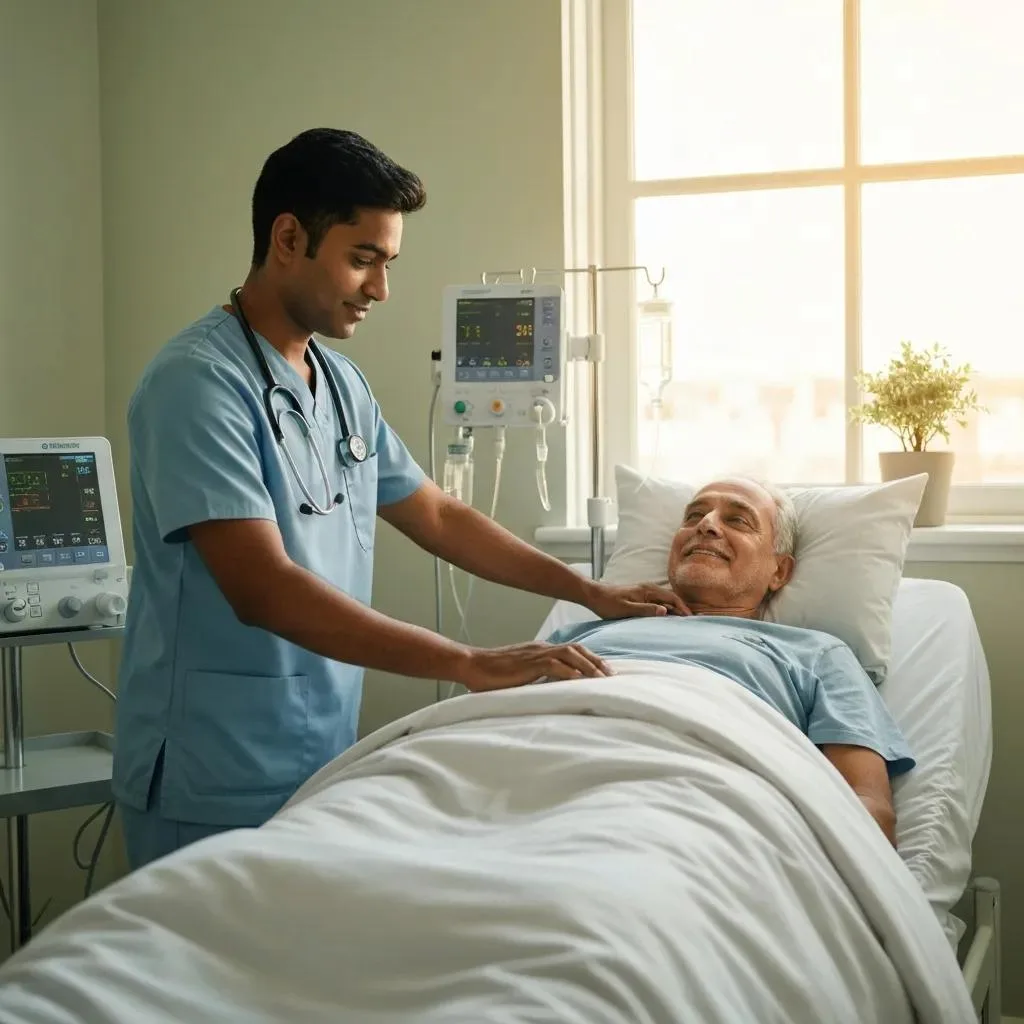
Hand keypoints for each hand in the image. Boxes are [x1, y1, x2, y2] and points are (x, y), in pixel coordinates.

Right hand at [454, 642, 611, 692]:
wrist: (472, 665)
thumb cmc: (492, 674)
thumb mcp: (520, 675)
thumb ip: (536, 678)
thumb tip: (552, 690)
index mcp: (540, 650)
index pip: (572, 650)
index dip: (590, 659)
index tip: (604, 672)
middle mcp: (541, 648)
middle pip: (576, 649)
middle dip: (596, 661)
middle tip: (612, 675)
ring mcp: (535, 654)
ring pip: (569, 654)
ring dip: (588, 666)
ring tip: (602, 679)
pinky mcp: (528, 664)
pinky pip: (553, 665)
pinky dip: (569, 672)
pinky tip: (580, 682)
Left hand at [583, 581, 690, 619]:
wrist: (594, 595)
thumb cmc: (608, 603)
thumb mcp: (626, 609)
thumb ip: (646, 610)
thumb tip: (666, 611)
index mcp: (648, 590)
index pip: (672, 598)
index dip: (683, 609)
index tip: (691, 619)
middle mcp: (649, 589)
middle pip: (671, 598)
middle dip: (683, 609)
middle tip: (693, 622)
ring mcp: (645, 592)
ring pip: (666, 600)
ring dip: (675, 609)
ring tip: (683, 621)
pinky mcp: (641, 596)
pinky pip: (659, 602)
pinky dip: (667, 609)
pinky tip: (668, 618)